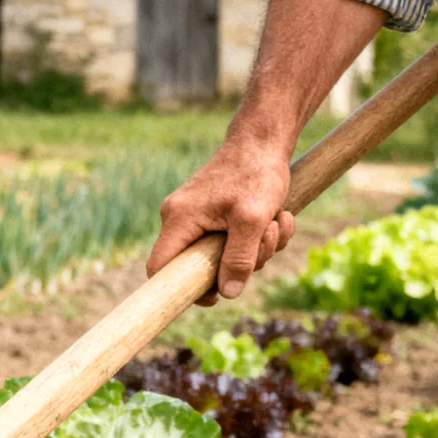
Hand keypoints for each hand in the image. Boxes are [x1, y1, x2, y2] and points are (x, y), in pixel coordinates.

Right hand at [148, 142, 295, 304]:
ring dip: (258, 248)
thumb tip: (228, 293)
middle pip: (201, 267)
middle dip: (241, 263)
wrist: (264, 141)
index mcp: (179, 220)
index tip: (214, 296)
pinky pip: (235, 242)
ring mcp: (200, 218)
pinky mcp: (217, 215)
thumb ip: (240, 259)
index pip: (160, 268)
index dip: (182, 290)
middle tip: (264, 242)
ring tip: (275, 221)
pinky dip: (260, 237)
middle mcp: (182, 220)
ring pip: (224, 256)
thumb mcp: (252, 220)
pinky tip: (277, 217)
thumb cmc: (255, 173)